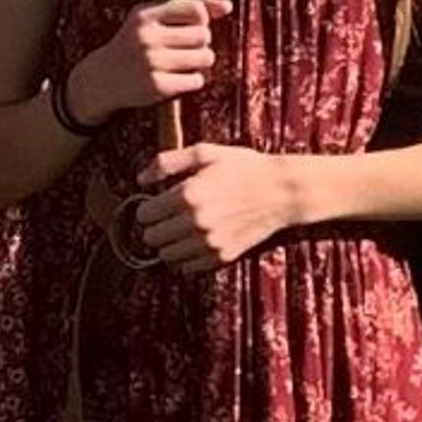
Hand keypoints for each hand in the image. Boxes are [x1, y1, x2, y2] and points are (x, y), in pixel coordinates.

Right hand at [71, 0, 228, 118]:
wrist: (101, 79)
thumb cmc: (135, 44)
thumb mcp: (152, 19)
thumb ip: (189, 8)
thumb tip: (227, 6)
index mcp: (145, 15)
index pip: (196, 10)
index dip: (201, 20)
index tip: (189, 27)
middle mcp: (146, 36)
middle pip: (204, 35)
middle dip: (201, 43)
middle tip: (185, 49)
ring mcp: (151, 62)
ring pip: (205, 58)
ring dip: (200, 62)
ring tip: (184, 64)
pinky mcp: (156, 87)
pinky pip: (197, 80)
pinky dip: (193, 81)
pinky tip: (177, 79)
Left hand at [130, 145, 303, 271]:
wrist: (282, 191)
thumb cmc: (243, 167)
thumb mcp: (206, 153)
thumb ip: (167, 162)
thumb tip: (139, 179)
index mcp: (187, 195)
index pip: (143, 215)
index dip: (146, 208)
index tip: (157, 204)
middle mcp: (195, 222)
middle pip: (151, 238)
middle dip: (154, 227)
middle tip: (167, 217)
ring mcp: (209, 242)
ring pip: (166, 256)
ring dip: (168, 244)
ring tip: (181, 230)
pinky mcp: (222, 256)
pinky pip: (187, 268)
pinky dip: (186, 257)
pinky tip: (196, 241)